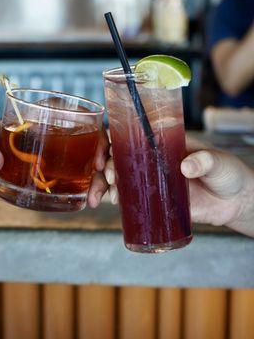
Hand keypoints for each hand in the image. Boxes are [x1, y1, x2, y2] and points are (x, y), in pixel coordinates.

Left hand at [0, 123, 108, 207]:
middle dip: (108, 162)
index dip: (96, 136)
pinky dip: (96, 188)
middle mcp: (64, 129)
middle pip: (96, 141)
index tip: (97, 160)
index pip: (81, 116)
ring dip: (104, 180)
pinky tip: (92, 201)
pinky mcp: (66, 170)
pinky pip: (88, 176)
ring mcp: (67, 151)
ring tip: (95, 199)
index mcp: (48, 113)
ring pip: (97, 161)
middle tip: (104, 181)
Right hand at [104, 136, 253, 236]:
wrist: (234, 202)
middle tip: (110, 177)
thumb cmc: (227, 173)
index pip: (132, 135)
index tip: (108, 150)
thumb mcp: (219, 161)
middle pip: (119, 157)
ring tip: (108, 194)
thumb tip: (186, 166)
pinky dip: (116, 198)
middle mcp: (152, 159)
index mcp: (163, 143)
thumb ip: (206, 161)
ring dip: (106, 183)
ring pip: (119, 177)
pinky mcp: (153, 199)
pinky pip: (129, 197)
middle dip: (108, 166)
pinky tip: (112, 203)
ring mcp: (151, 180)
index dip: (113, 140)